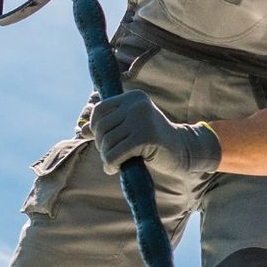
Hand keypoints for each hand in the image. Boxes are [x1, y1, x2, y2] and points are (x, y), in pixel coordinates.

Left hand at [90, 92, 222, 174]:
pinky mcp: (146, 137)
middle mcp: (137, 104)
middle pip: (102, 127)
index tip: (105, 142)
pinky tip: (116, 168)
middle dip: (102, 145)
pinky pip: (115, 154)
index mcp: (133, 98)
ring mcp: (142, 119)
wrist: (183, 152)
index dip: (96, 129)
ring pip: (107, 142)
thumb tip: (83, 130)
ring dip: (107, 157)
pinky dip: (112, 164)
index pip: (99, 111)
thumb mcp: (130, 128)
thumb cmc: (154, 141)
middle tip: (111, 156)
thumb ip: (109, 127)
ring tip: (115, 163)